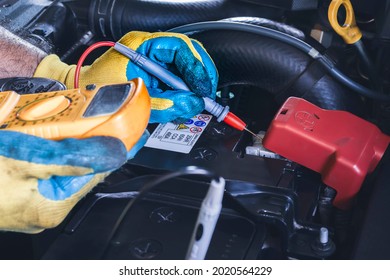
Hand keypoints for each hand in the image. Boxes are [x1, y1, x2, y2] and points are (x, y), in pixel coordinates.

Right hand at [0, 130, 147, 232]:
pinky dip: (51, 153)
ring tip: (75, 125)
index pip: (99, 174)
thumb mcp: (24, 158)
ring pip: (62, 169)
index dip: (120, 152)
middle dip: (92, 145)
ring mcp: (30, 203)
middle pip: (81, 171)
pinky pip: (45, 170)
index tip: (136, 135)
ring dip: (70, 146)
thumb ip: (72, 158)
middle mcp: (45, 209)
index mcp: (52, 207)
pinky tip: (47, 137)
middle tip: (104, 121)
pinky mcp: (19, 193)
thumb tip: (111, 153)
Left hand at [34, 31, 218, 122]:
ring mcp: (153, 59)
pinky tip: (187, 101)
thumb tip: (192, 104)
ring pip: (185, 67)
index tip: (204, 88)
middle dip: (201, 76)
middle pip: (188, 55)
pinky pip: (177, 78)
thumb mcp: (136, 98)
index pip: (180, 48)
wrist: (83, 92)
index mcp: (142, 45)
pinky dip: (185, 91)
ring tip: (198, 102)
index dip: (197, 67)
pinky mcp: (154, 72)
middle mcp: (150, 48)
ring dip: (195, 85)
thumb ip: (166, 103)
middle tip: (207, 96)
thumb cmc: (99, 90)